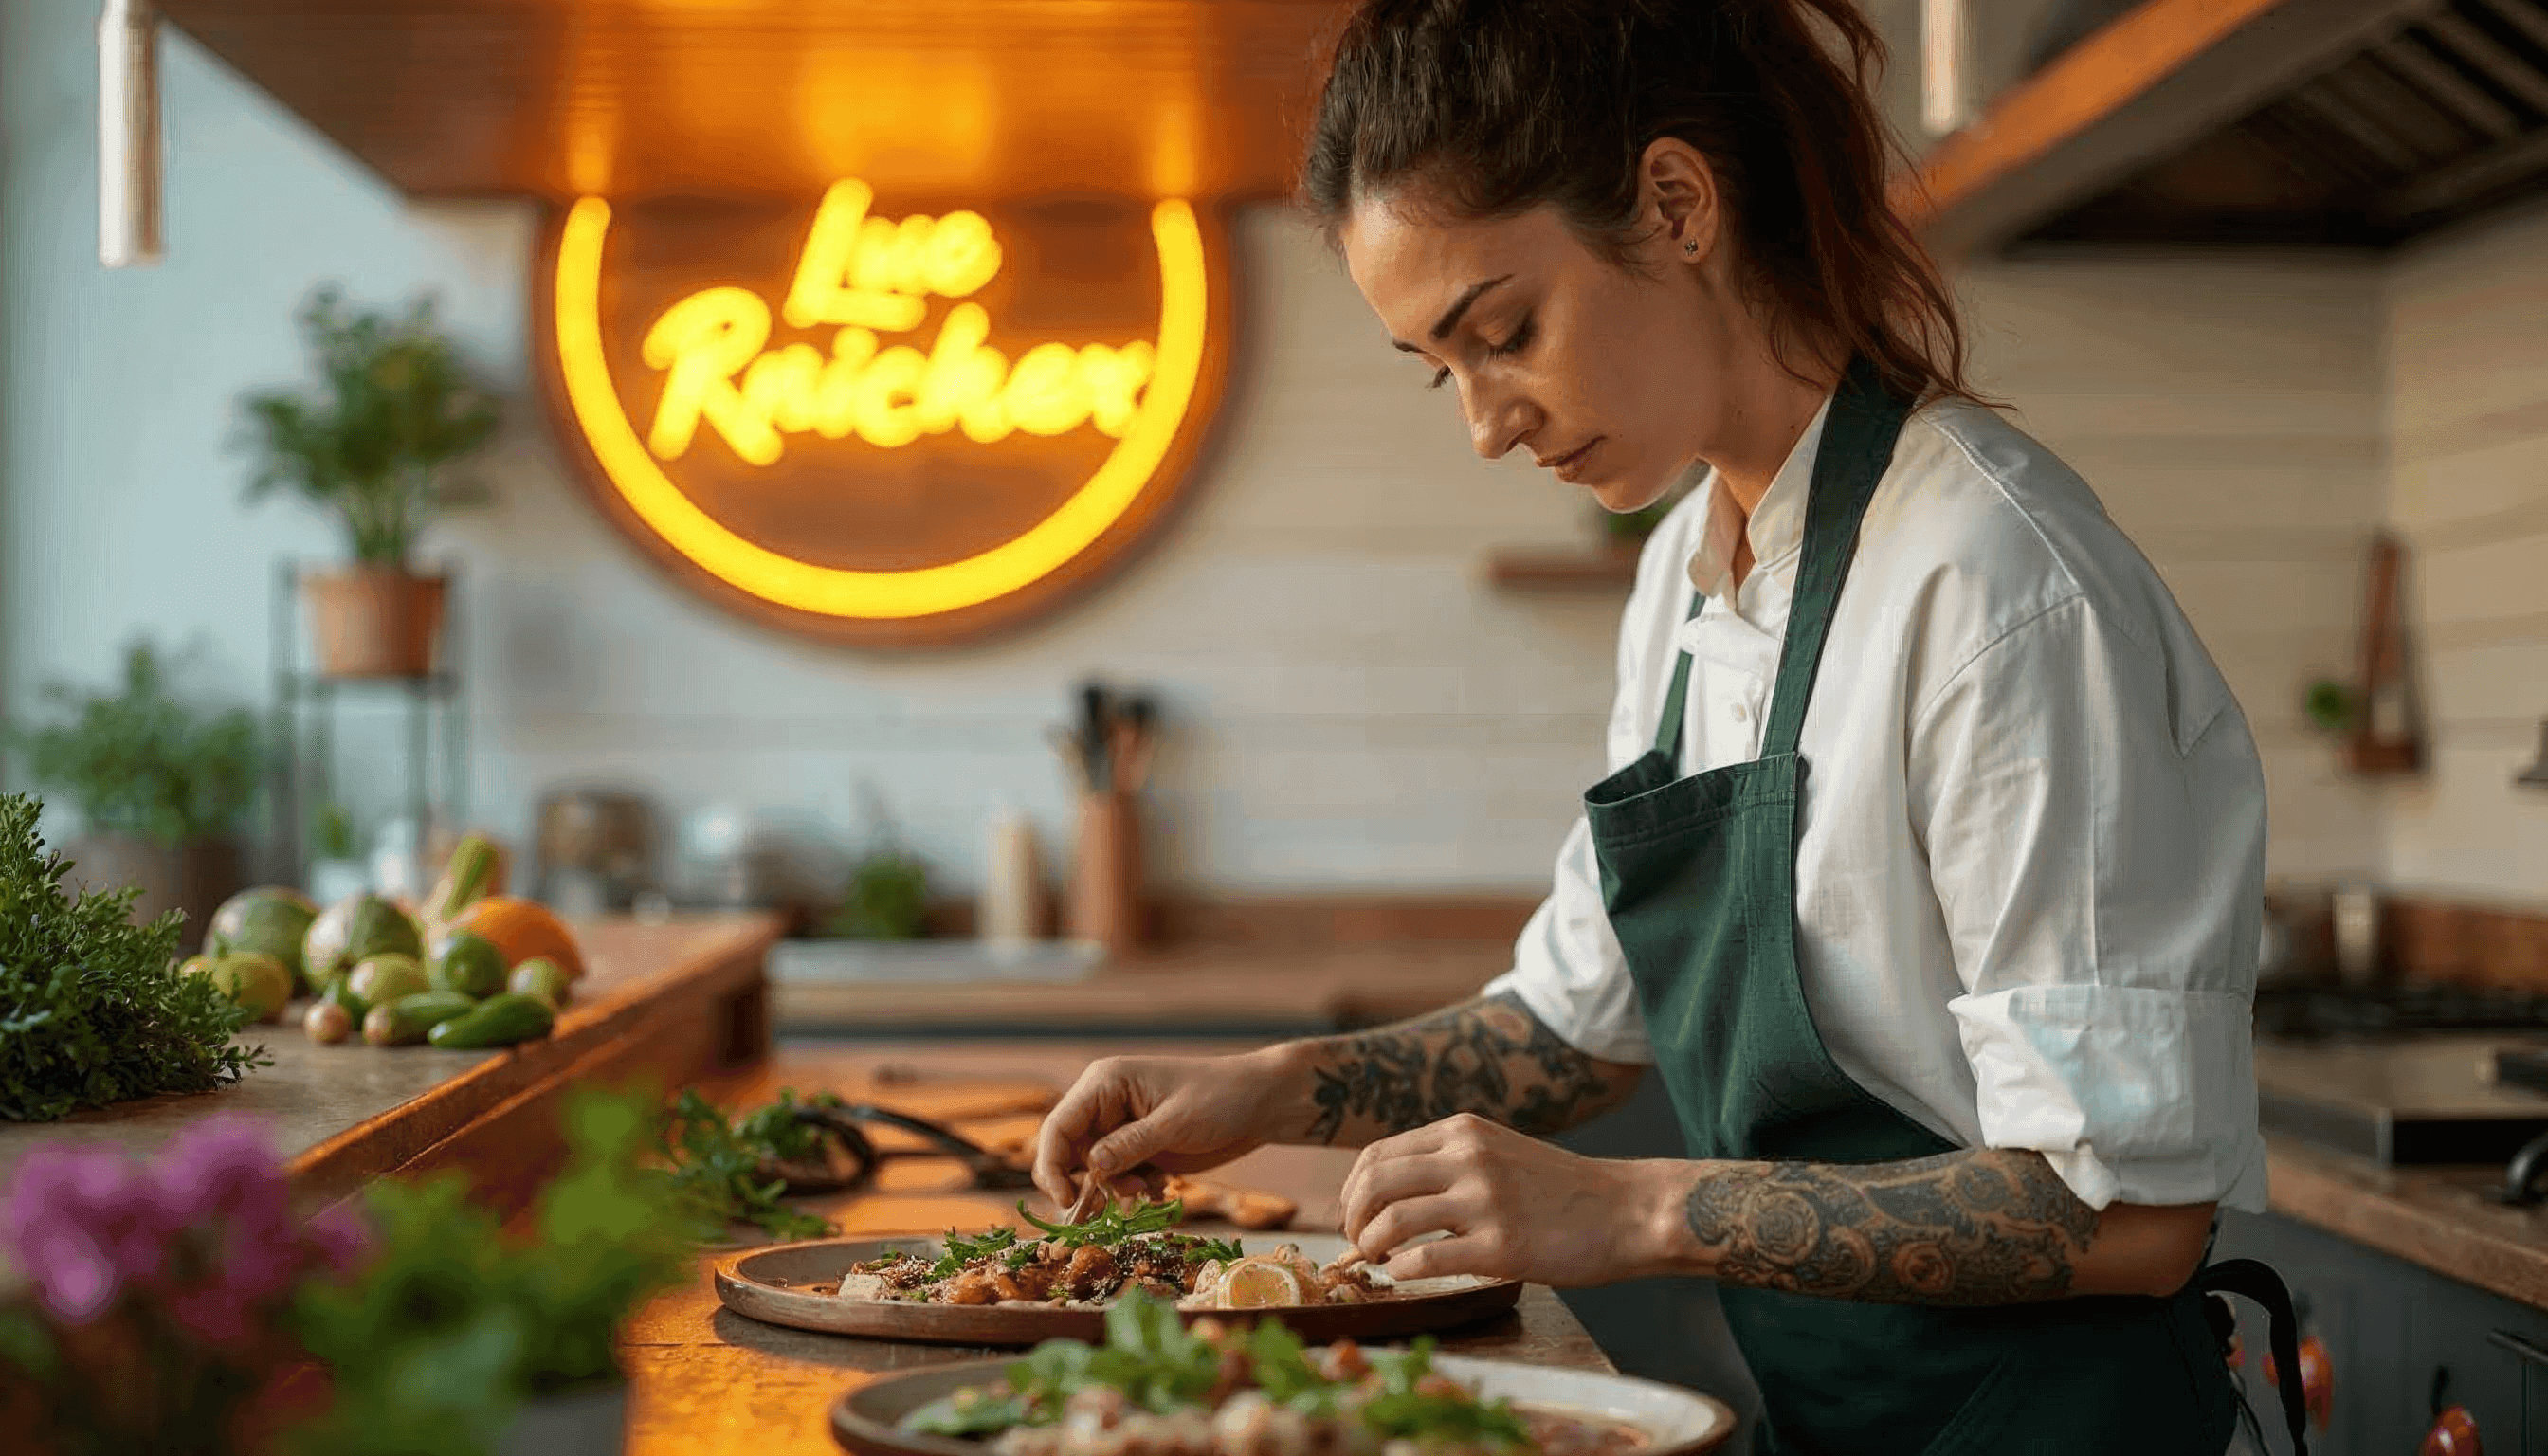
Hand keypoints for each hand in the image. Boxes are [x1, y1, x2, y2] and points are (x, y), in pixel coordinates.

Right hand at [1031, 1047, 1302, 1208]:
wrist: (1260, 1104)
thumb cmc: (1221, 1099)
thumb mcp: (1175, 1123)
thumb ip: (1130, 1145)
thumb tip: (1088, 1167)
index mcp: (1106, 1083)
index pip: (1059, 1126)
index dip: (1052, 1165)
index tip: (1065, 1199)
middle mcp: (1105, 1104)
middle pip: (1068, 1151)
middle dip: (1082, 1182)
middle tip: (1107, 1206)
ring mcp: (1121, 1127)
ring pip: (1090, 1169)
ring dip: (1111, 1188)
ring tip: (1144, 1188)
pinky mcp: (1138, 1147)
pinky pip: (1115, 1176)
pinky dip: (1128, 1189)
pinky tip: (1156, 1186)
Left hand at [1340, 1113, 1677, 1287]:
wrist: (1627, 1210)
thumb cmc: (1562, 1190)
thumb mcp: (1499, 1151)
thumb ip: (1450, 1162)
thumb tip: (1390, 1193)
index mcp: (1462, 1131)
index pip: (1376, 1154)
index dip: (1351, 1191)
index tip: (1354, 1216)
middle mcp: (1468, 1157)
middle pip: (1373, 1183)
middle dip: (1351, 1219)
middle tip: (1358, 1244)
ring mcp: (1484, 1200)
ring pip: (1391, 1219)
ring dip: (1370, 1246)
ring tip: (1379, 1260)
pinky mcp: (1502, 1245)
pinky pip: (1426, 1259)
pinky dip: (1402, 1270)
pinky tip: (1405, 1275)